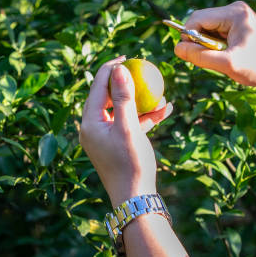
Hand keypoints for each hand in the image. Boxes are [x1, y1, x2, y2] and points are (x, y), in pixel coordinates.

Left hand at [80, 56, 172, 206]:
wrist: (135, 199)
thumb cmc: (130, 163)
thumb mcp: (129, 127)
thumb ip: (123, 97)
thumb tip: (119, 69)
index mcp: (89, 122)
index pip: (97, 85)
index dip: (112, 68)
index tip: (130, 57)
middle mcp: (94, 127)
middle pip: (109, 95)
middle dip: (129, 83)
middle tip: (145, 70)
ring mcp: (106, 136)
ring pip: (123, 109)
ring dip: (142, 101)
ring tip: (163, 95)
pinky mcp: (118, 144)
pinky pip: (131, 123)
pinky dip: (146, 117)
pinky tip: (166, 110)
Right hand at [174, 1, 255, 94]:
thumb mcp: (228, 65)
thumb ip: (200, 57)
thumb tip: (177, 49)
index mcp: (235, 13)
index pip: (197, 18)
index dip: (189, 36)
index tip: (193, 55)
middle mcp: (236, 9)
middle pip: (201, 21)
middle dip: (200, 41)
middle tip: (211, 59)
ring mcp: (238, 15)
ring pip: (207, 27)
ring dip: (208, 44)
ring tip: (224, 58)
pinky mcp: (238, 23)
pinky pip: (216, 31)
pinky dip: (216, 44)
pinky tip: (229, 54)